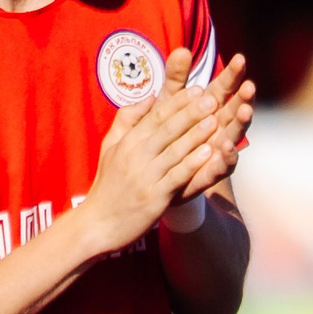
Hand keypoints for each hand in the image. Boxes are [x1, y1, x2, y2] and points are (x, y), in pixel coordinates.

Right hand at [80, 51, 227, 249]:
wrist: (97, 224)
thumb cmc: (108, 185)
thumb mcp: (110, 147)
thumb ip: (127, 120)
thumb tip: (149, 97)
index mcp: (127, 143)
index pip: (155, 117)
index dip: (177, 102)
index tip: (196, 88)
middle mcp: (135, 157)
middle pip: (167, 130)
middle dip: (191, 112)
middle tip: (212, 98)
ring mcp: (145, 177)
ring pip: (174, 151)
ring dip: (196, 134)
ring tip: (215, 119)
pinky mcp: (154, 198)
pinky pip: (176, 177)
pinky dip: (192, 164)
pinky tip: (209, 152)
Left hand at [171, 53, 254, 206]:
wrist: (151, 170)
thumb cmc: (162, 130)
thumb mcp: (167, 101)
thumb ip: (175, 78)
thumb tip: (181, 50)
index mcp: (209, 106)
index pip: (224, 86)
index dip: (232, 74)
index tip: (239, 59)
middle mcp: (219, 125)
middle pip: (235, 108)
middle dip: (243, 97)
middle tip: (249, 86)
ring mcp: (218, 147)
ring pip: (234, 133)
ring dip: (241, 123)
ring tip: (246, 111)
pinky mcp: (212, 171)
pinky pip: (223, 164)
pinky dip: (227, 155)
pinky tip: (227, 145)